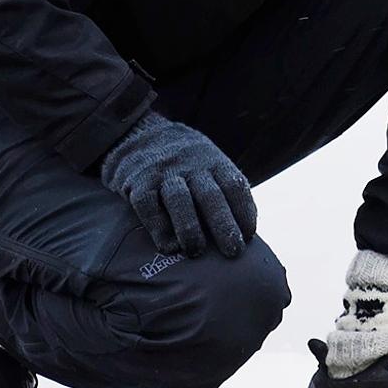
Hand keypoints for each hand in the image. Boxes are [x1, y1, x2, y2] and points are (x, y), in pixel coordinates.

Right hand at [101, 111, 256, 258]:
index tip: (248, 236)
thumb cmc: (184, 164)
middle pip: (211, 196)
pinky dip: (159, 227)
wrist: (140, 135)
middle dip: (224, 225)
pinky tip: (168, 247)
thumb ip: (225, 192)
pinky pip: (148, 205)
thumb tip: (246, 233)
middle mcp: (191, 166)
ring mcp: (164, 173)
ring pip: (180, 199)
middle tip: (233, 252)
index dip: (244, 211)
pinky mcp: (138, 182)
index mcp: (214, 162)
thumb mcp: (209, 165)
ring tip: (196, 252)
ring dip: (190, 228)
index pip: (235, 185)